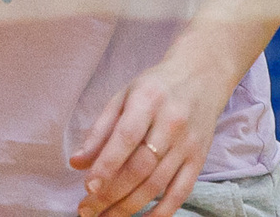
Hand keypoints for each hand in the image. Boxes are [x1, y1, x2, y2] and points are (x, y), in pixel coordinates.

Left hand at [70, 54, 230, 216]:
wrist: (202, 76)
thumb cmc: (155, 87)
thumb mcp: (124, 96)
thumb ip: (100, 130)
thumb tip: (77, 163)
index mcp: (149, 100)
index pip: (127, 137)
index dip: (107, 164)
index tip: (88, 186)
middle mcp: (171, 123)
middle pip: (140, 167)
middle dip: (111, 194)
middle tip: (87, 210)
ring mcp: (188, 144)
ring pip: (157, 184)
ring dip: (129, 208)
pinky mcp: (199, 159)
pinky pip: (181, 192)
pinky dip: (162, 212)